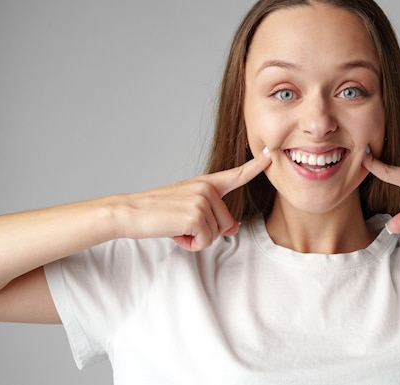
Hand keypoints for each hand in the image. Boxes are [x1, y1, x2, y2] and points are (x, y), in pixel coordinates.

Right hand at [120, 148, 271, 250]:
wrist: (130, 212)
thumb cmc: (158, 211)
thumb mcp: (189, 210)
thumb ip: (214, 216)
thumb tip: (235, 228)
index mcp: (205, 183)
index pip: (235, 175)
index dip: (255, 167)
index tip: (269, 156)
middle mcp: (207, 188)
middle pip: (227, 224)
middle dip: (207, 233)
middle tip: (182, 224)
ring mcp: (202, 200)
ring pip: (217, 234)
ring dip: (196, 239)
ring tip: (176, 227)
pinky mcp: (196, 215)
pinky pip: (205, 241)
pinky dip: (191, 244)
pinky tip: (176, 233)